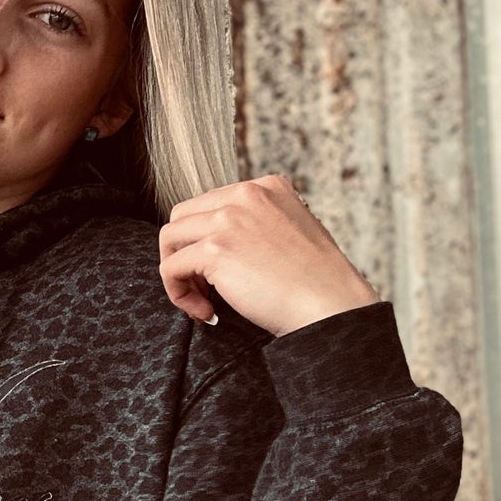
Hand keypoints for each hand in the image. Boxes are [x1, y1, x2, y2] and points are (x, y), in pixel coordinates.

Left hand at [159, 174, 380, 335]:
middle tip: (206, 289)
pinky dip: (179, 295)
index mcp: (267, 187)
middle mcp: (246, 195)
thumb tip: (217, 247)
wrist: (331, 306)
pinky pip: (170, 268)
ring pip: (170, 239)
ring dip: (178, 274)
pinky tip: (206, 312)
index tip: (220, 273)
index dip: (205, 241)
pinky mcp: (216, 249)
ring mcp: (229, 219)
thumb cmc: (316, 285)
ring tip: (201, 300)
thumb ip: (256, 228)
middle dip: (185, 254)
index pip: (211, 205)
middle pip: (183, 217)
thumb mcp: (290, 235)